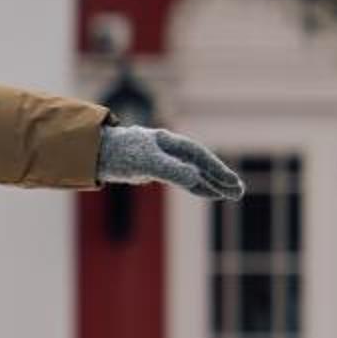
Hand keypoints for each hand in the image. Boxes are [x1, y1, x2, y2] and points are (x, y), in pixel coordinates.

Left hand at [98, 124, 243, 200]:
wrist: (96, 153)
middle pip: (201, 165)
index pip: (198, 156)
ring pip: (195, 173)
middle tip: (240, 192)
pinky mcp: (158, 170)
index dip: (215, 168)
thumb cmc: (120, 153)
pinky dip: (198, 187)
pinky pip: (183, 180)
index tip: (231, 181)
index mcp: (169, 142)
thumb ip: (170, 170)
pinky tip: (211, 193)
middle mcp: (170, 150)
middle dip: (220, 178)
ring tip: (233, 195)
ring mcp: (165, 160)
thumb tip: (196, 178)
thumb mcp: (146, 162)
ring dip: (213, 184)